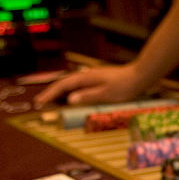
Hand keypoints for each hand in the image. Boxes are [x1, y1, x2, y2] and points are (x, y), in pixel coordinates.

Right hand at [33, 64, 147, 108]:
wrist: (139, 76)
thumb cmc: (124, 86)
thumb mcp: (107, 94)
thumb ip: (88, 96)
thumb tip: (70, 99)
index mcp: (85, 78)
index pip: (62, 86)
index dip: (50, 94)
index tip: (39, 102)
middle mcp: (86, 76)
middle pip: (63, 84)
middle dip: (51, 93)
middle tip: (39, 103)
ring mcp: (91, 78)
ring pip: (70, 86)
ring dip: (59, 93)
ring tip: (50, 102)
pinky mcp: (97, 81)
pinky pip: (78, 87)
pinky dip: (70, 93)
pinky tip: (70, 98)